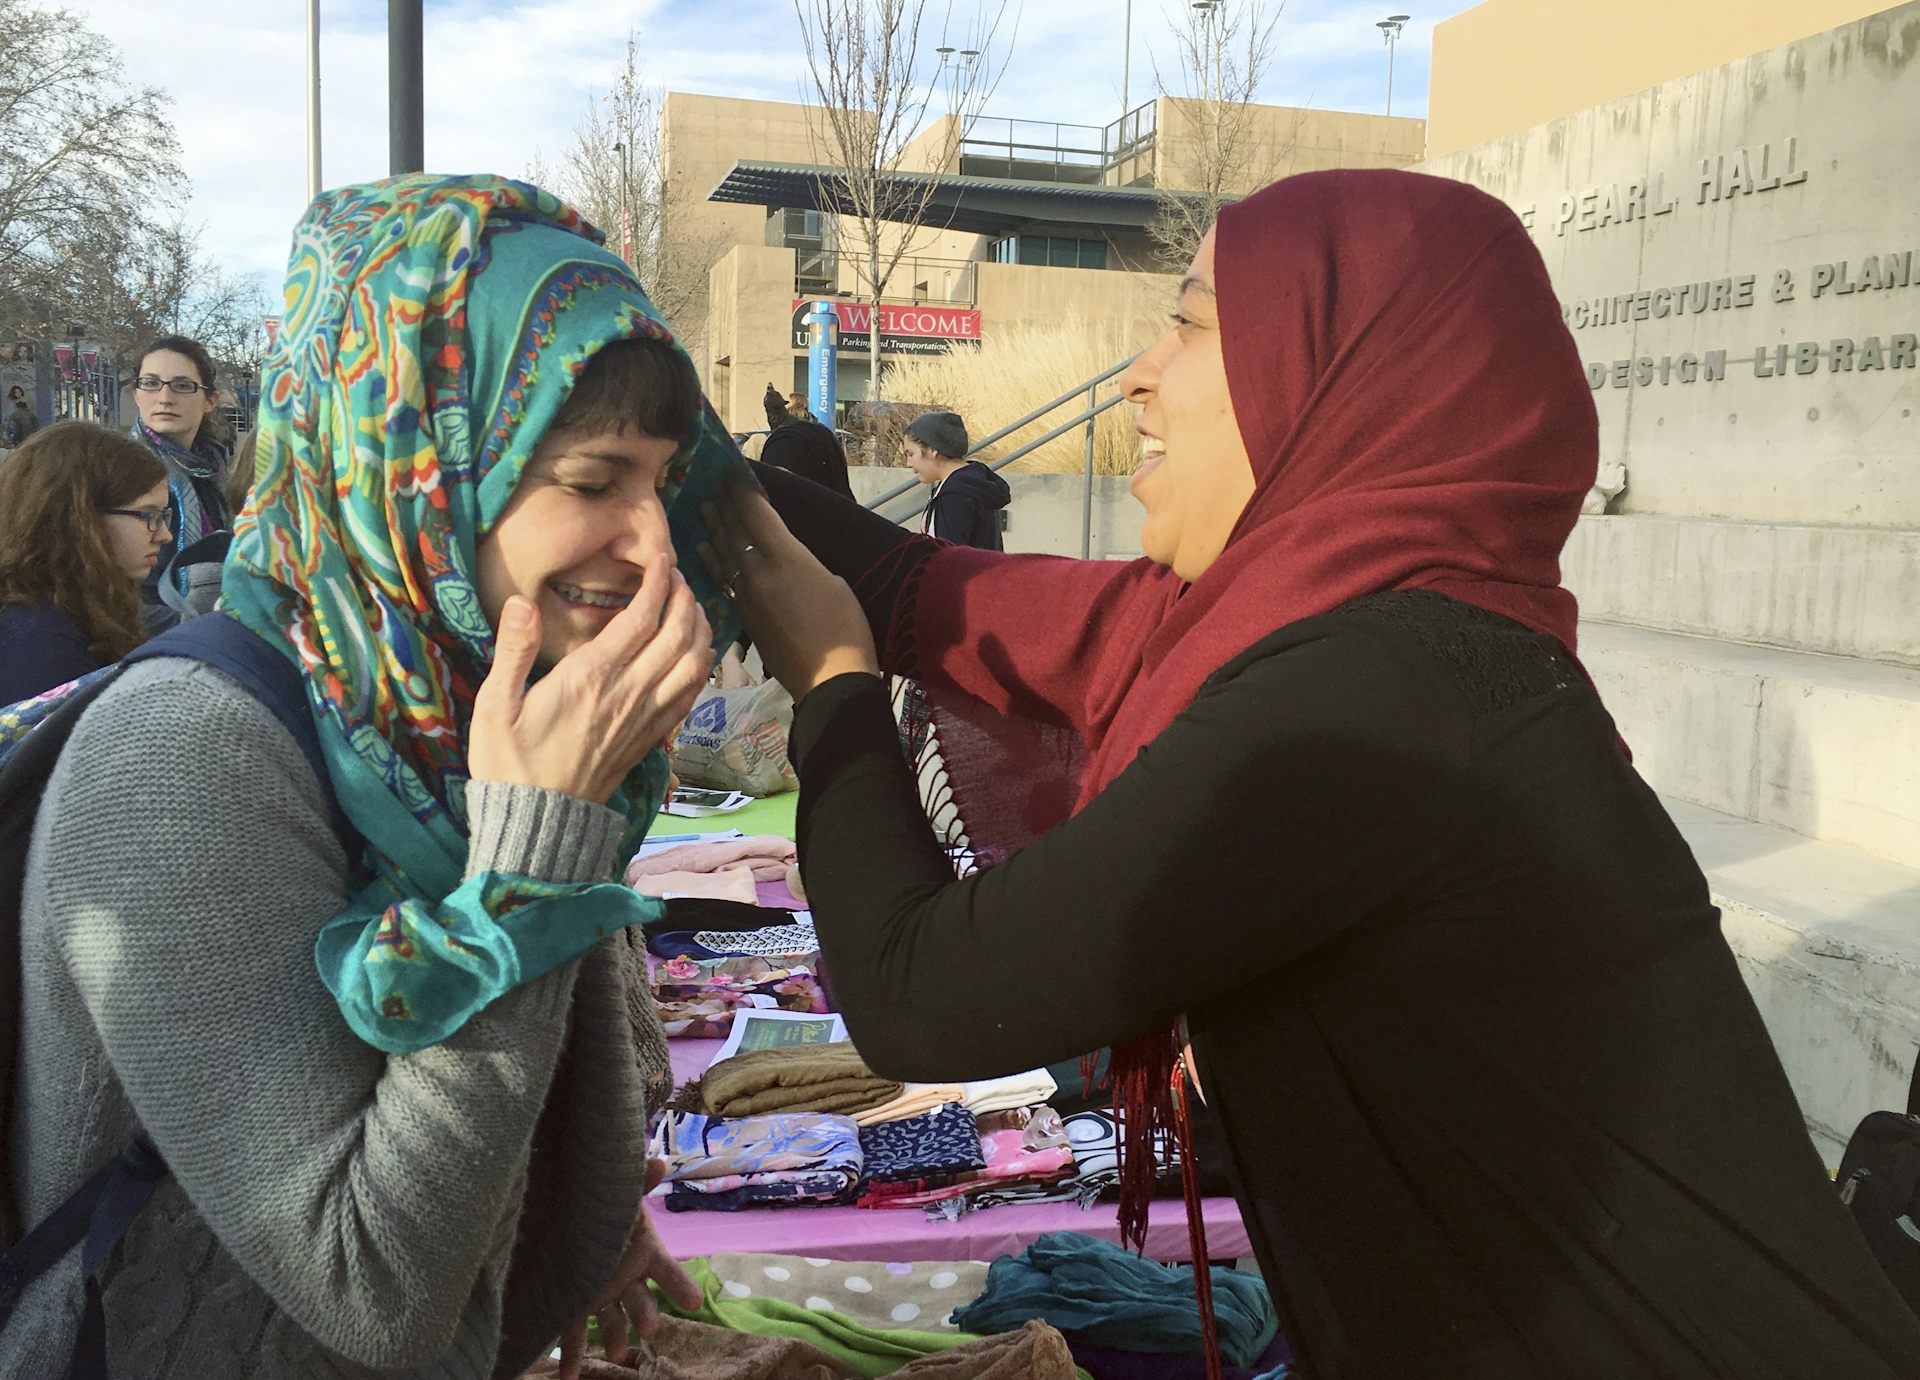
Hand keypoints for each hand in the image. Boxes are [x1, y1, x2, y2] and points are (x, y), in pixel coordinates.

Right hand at [468, 557, 713, 804]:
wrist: (539, 823)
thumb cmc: (509, 764)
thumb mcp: (494, 705)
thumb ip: (512, 650)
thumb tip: (520, 602)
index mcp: (590, 678)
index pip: (640, 619)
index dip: (658, 583)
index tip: (662, 559)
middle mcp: (626, 694)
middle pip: (677, 636)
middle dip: (686, 599)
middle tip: (678, 577)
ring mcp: (643, 718)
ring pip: (692, 665)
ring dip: (700, 630)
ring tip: (692, 607)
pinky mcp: (649, 738)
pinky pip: (688, 696)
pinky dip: (700, 668)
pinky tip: (697, 655)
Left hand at [555, 1160, 702, 1379]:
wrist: (564, 1220)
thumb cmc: (601, 1207)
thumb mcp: (619, 1194)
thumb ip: (639, 1181)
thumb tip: (660, 1161)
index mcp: (643, 1252)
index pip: (667, 1270)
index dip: (680, 1285)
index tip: (695, 1303)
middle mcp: (626, 1279)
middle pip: (641, 1300)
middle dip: (646, 1315)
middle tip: (648, 1330)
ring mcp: (601, 1297)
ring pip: (613, 1321)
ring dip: (617, 1338)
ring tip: (616, 1355)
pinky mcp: (574, 1308)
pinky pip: (575, 1335)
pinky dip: (571, 1358)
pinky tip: (567, 1379)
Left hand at [698, 481, 878, 701]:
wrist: (831, 681)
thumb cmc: (847, 631)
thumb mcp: (835, 584)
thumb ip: (805, 565)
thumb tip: (788, 560)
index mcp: (788, 560)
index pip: (757, 515)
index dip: (742, 491)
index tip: (731, 471)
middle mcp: (761, 573)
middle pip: (736, 531)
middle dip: (724, 504)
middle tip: (711, 482)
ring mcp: (748, 596)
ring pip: (724, 555)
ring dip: (712, 529)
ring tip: (701, 508)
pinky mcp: (744, 617)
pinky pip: (723, 581)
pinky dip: (712, 562)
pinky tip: (703, 551)